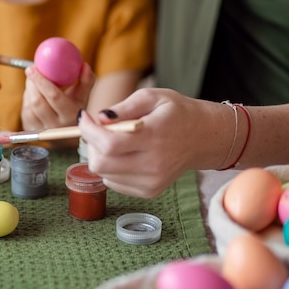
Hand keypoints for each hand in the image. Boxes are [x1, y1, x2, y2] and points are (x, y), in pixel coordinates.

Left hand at [21, 61, 93, 130]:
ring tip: (33, 81)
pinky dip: (27, 98)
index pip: (54, 96)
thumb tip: (85, 65)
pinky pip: (25, 110)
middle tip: (31, 70)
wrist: (65, 136)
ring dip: (29, 90)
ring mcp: (41, 129)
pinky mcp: (31, 129)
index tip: (33, 68)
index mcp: (70, 115)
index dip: (41, 81)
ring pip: (29, 105)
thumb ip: (86, 81)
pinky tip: (33, 93)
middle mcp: (55, 126)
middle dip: (32, 84)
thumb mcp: (82, 97)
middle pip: (38, 101)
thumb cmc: (74, 110)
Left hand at [78, 88, 221, 197]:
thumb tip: (100, 118)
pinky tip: (124, 155)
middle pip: (101, 163)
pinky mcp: (149, 191)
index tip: (84, 117)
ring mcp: (152, 181)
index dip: (88, 130)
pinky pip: (113, 182)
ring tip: (114, 141)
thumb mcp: (152, 97)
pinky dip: (110, 168)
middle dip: (91, 144)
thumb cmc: (175, 113)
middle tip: (98, 130)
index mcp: (155, 136)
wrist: (203, 138)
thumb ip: (124, 107)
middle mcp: (154, 164)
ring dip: (100, 156)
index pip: (109, 143)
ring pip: (103, 174)